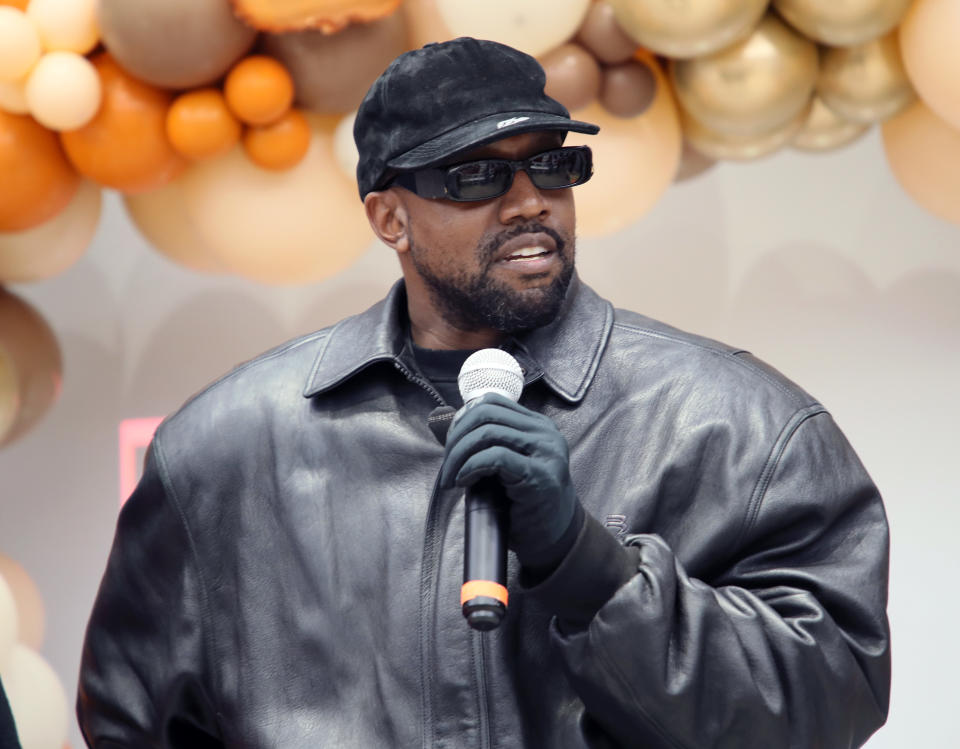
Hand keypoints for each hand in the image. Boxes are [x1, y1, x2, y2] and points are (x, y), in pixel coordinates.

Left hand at [440, 393, 578, 566]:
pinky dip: (471, 467)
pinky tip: (464, 482)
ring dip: (459, 456)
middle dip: (456, 438)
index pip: (492, 402)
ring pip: (487, 433)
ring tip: (452, 478)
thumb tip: (451, 430)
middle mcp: (545, 433)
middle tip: (447, 466)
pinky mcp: (539, 475)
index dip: (462, 418)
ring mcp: (546, 452)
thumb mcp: (510, 463)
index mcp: (538, 426)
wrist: (556, 538)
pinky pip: (495, 458)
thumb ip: (492, 443)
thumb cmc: (526, 504)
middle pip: (485, 414)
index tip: (450, 444)